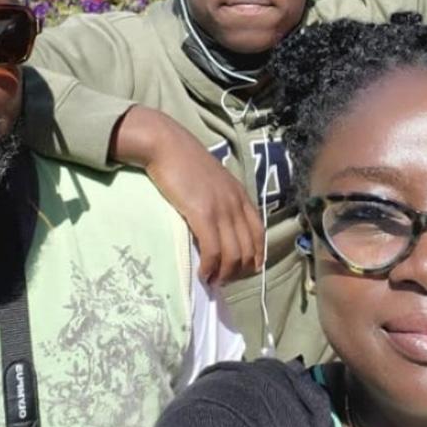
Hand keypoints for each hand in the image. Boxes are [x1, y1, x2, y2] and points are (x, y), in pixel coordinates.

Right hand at [111, 106, 263, 284]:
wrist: (166, 145)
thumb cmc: (183, 162)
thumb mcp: (212, 181)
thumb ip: (220, 200)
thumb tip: (217, 226)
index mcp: (241, 196)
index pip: (259, 234)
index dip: (255, 257)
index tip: (243, 271)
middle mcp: (236, 204)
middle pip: (249, 249)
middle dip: (239, 271)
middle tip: (223, 280)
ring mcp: (221, 209)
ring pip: (234, 254)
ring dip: (225, 274)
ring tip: (212, 281)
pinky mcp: (203, 214)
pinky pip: (214, 250)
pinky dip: (210, 267)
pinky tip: (203, 273)